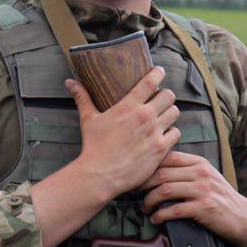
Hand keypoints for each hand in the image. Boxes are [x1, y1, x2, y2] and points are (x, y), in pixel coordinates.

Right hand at [67, 67, 179, 199]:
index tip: (159, 72)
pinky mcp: (161, 148)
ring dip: (170, 113)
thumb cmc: (93, 146)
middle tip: (160, 100)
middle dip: (166, 96)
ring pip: (175, 112)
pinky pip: (176, 133)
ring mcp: (154, 132)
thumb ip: (83, 98)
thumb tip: (69, 82)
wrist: (100, 175)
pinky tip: (165, 135)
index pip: (151, 81)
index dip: (158, 73)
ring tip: (164, 117)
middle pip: (169, 95)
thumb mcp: (88, 119)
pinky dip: (172, 133)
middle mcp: (145, 116)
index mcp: (129, 106)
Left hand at [139, 151, 246, 246]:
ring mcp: (203, 190)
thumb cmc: (220, 198)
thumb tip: (156, 169)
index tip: (137, 177)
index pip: (167, 157)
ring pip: (165, 190)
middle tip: (134, 193)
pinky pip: (174, 209)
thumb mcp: (207, 177)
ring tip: (145, 208)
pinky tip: (156, 219)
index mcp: (199, 163)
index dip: (148, 166)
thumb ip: (187, 170)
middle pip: (161, 173)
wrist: (242, 217)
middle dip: (143, 185)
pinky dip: (160, 215)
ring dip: (149, 201)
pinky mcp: (204, 208)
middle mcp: (201, 173)